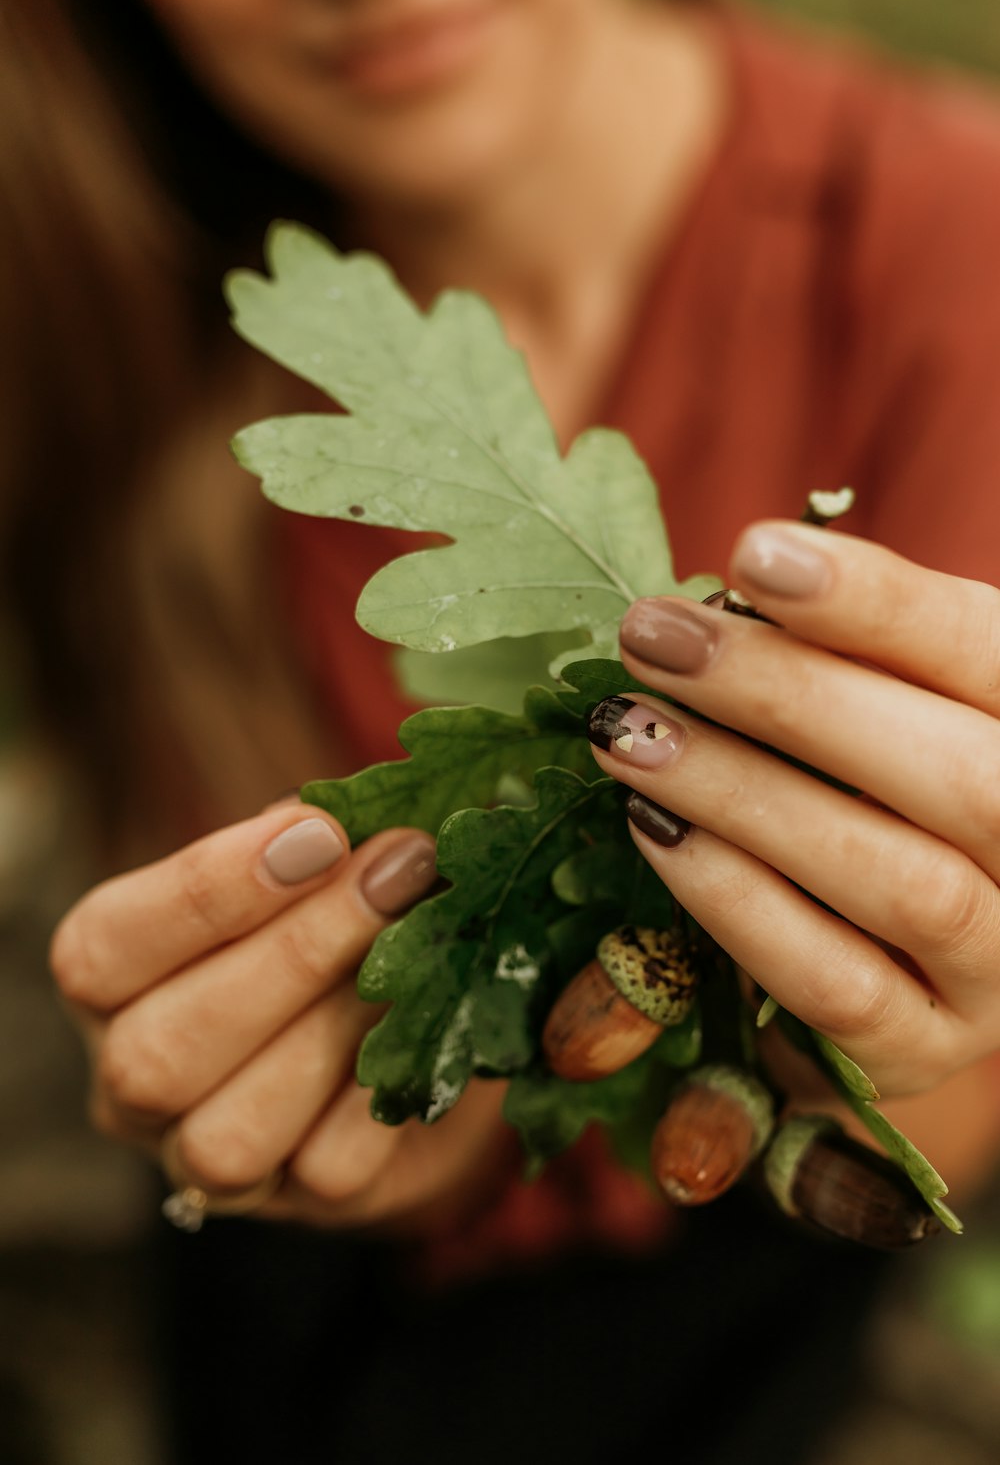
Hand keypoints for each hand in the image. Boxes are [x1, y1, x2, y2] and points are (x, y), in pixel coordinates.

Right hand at [50, 804, 508, 1230]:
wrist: (416, 1024)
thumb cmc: (333, 917)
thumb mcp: (310, 867)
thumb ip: (319, 845)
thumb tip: (376, 817)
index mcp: (109, 981)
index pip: (105, 949)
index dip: (208, 890)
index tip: (319, 830)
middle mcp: (131, 1084)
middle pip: (159, 1053)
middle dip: (292, 953)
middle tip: (399, 871)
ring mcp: (206, 1161)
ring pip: (229, 1135)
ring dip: (339, 1027)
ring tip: (424, 943)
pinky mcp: (299, 1202)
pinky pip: (328, 1171)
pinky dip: (386, 1094)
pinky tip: (437, 1022)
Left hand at [587, 520, 999, 1102]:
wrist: (889, 958)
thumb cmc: (868, 789)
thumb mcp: (872, 709)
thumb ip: (829, 660)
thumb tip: (709, 608)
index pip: (985, 655)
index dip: (876, 603)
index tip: (753, 554)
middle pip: (955, 774)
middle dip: (791, 696)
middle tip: (654, 636)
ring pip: (898, 880)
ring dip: (747, 796)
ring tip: (628, 732)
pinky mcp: (925, 1050)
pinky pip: (836, 985)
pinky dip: (737, 902)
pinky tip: (653, 829)